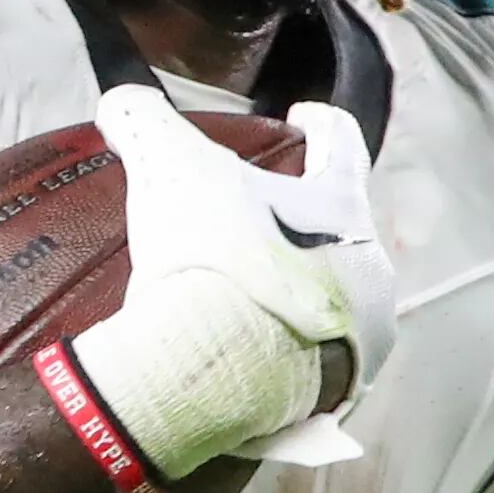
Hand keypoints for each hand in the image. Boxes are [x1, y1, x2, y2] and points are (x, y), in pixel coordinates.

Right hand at [65, 83, 393, 481]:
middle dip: (308, 217)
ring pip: (335, 296)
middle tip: (263, 217)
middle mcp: (370, 267)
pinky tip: (252, 352)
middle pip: (342, 226)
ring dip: (301, 287)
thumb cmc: (210, 255)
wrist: (218, 368)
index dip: (320, 124)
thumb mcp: (168, 167)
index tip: (301, 118)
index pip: (343, 143)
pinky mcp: (341, 390)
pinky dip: (288, 347)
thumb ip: (146, 122)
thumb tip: (123, 103)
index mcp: (343, 205)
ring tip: (255, 293)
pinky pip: (316, 359)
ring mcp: (363, 335)